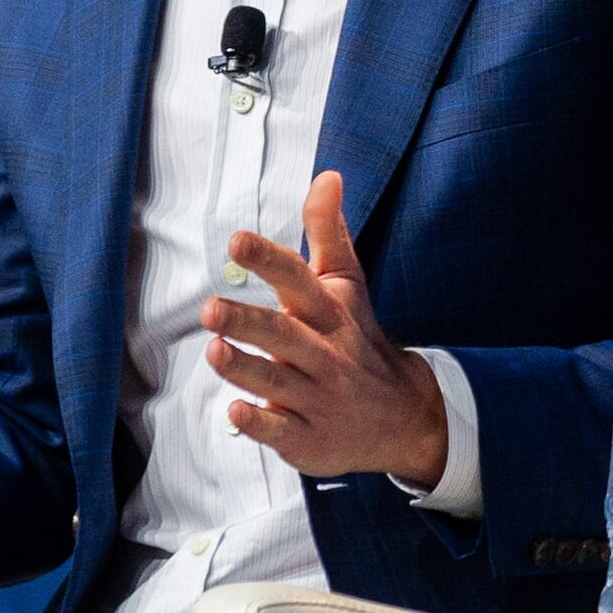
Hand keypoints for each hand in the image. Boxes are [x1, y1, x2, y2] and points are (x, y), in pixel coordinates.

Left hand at [205, 169, 451, 485]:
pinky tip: (235, 410)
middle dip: (248, 323)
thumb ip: (329, 231)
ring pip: (276, 382)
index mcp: (329, 313)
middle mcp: (325, 354)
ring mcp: (316, 398)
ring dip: (244, 368)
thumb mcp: (347, 284)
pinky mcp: (306, 437)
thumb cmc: (357, 338)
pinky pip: (279, 430)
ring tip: (214, 350)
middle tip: (210, 309)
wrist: (401, 414)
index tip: (237, 242)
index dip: (269, 260)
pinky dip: (258, 423)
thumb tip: (327, 175)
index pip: (298, 280)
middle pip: (283, 335)